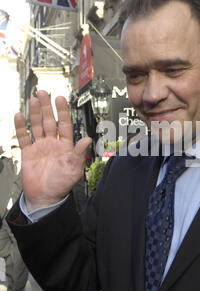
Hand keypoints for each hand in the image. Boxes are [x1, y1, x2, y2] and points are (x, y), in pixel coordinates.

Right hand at [14, 91, 91, 211]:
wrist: (45, 197)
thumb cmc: (62, 184)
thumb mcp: (74, 169)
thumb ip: (79, 153)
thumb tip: (88, 139)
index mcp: (66, 146)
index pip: (65, 124)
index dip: (63, 111)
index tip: (60, 98)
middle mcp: (53, 143)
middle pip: (50, 121)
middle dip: (47, 107)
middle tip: (43, 93)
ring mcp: (40, 147)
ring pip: (37, 125)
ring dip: (35, 113)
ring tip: (33, 99)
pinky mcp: (28, 152)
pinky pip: (24, 137)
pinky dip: (21, 127)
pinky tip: (20, 116)